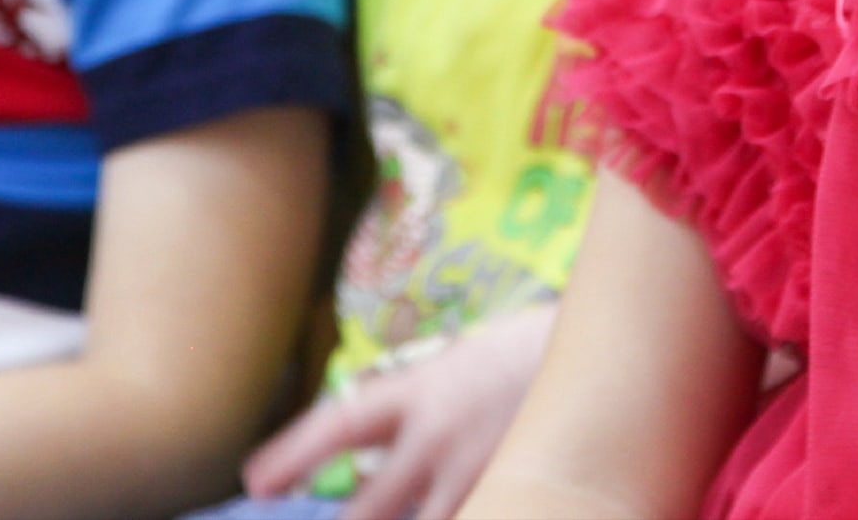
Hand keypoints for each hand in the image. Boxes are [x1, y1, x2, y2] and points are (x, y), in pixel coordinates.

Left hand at [245, 306, 555, 519]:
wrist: (602, 353)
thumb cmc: (523, 354)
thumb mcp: (455, 363)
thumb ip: (411, 403)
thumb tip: (367, 432)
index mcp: (419, 389)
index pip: (339, 424)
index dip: (293, 454)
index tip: (255, 481)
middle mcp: (439, 436)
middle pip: (369, 507)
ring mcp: (477, 473)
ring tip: (386, 518)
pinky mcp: (513, 491)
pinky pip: (474, 516)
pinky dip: (458, 517)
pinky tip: (468, 508)